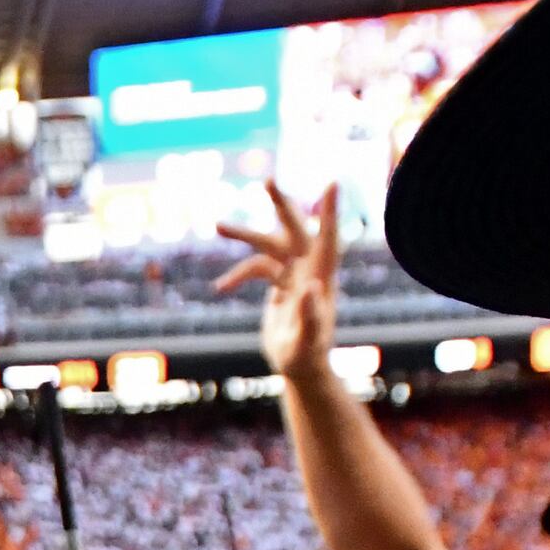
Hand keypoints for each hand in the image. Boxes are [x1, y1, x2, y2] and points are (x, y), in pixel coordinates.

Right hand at [218, 183, 339, 376]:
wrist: (300, 369)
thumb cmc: (307, 357)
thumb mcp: (307, 340)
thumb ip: (311, 315)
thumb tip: (311, 286)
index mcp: (322, 277)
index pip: (328, 239)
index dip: (330, 212)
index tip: (332, 183)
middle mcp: (310, 270)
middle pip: (295, 230)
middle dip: (281, 205)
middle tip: (268, 181)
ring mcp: (294, 275)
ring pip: (268, 246)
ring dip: (244, 236)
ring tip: (217, 226)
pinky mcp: (280, 284)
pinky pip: (255, 269)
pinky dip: (236, 277)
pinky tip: (219, 290)